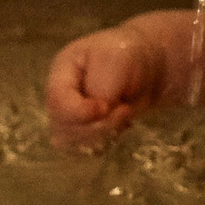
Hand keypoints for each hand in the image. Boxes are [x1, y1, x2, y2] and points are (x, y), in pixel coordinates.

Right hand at [45, 26, 165, 150]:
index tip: (105, 108)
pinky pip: (86, 149)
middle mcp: (60, 97)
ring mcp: (70, 117)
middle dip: (96, 125)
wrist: (147, 68)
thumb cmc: (128, 55)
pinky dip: (106, 142)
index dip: (78, 112)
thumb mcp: (115, 59)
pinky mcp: (83, 133)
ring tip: (125, 114)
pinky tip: (122, 125)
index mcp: (61, 73)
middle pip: (62, 126)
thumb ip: (102, 86)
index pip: (57, 101)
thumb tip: (98, 113)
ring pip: (72, 142)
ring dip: (102, 135)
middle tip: (125, 110)